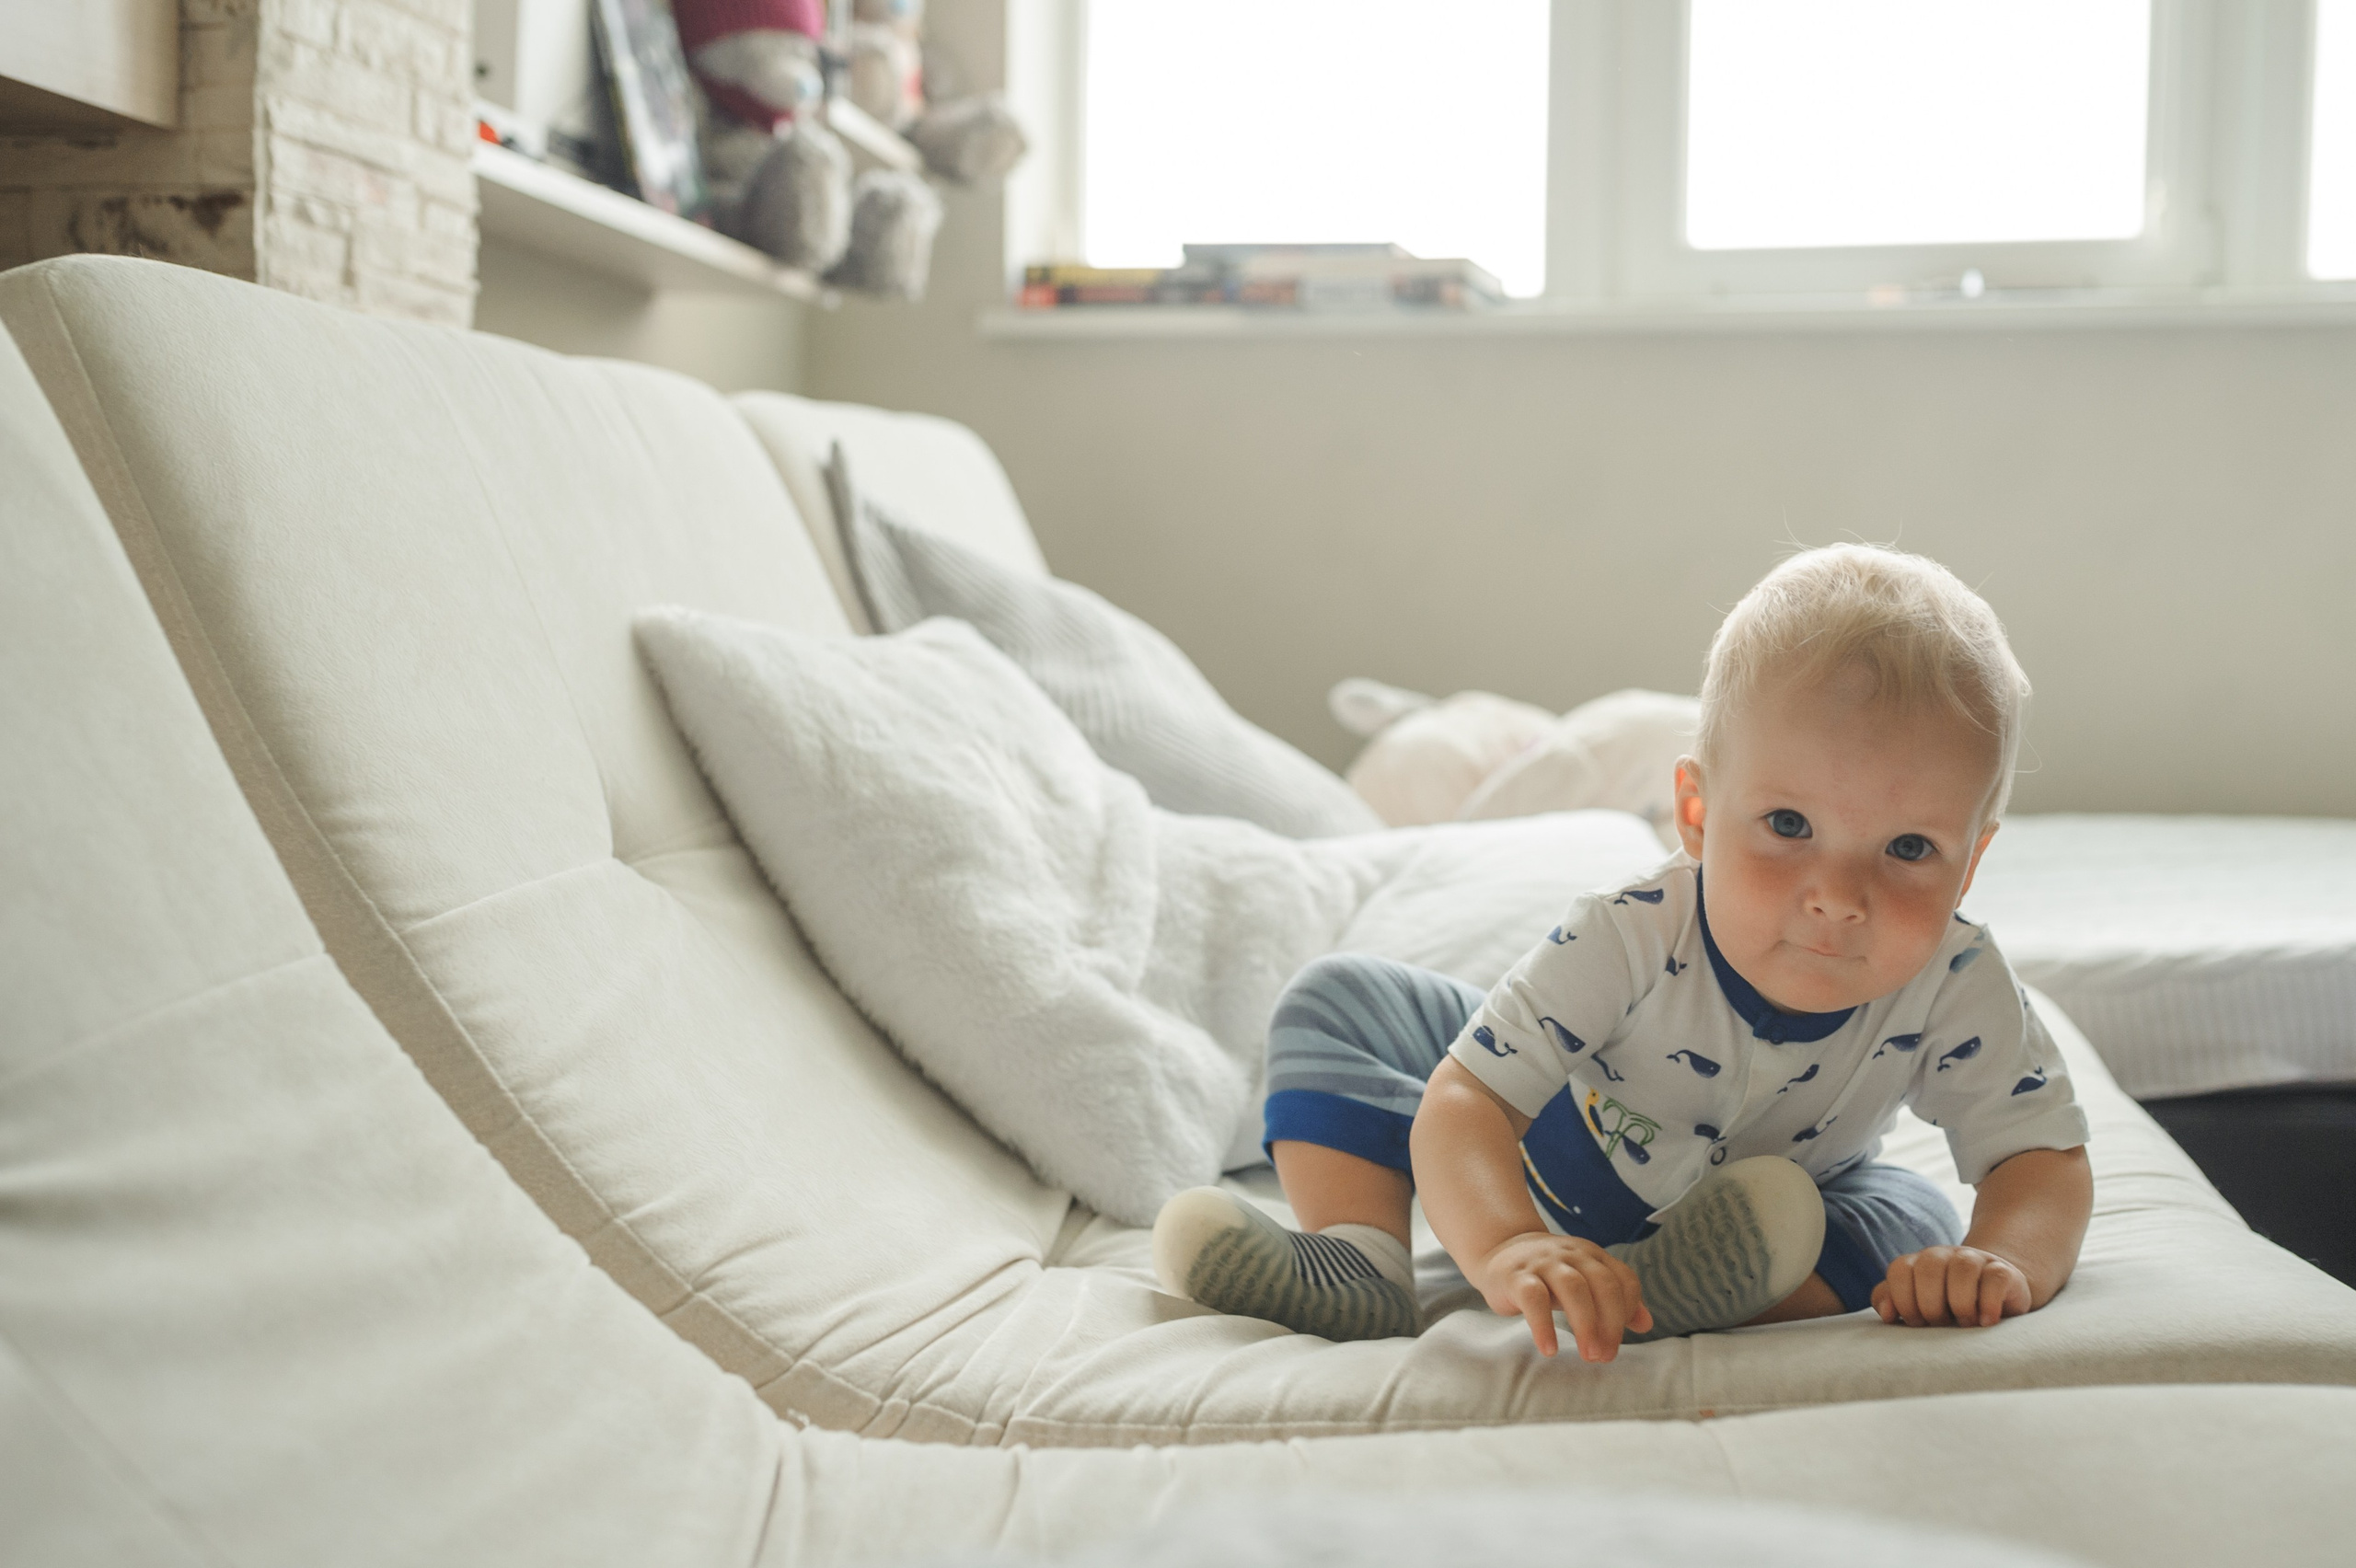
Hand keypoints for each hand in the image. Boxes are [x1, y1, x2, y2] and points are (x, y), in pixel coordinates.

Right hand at [1474, 1231, 1651, 1361]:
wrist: (1499, 1249)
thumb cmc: (1549, 1274)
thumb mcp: (1585, 1280)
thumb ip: (1615, 1300)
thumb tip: (1646, 1324)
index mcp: (1592, 1255)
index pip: (1623, 1280)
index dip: (1628, 1310)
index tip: (1618, 1338)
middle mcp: (1572, 1254)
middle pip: (1603, 1284)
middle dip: (1611, 1323)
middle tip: (1606, 1356)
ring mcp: (1543, 1263)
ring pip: (1573, 1287)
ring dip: (1586, 1324)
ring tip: (1589, 1355)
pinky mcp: (1516, 1276)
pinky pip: (1534, 1298)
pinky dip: (1544, 1325)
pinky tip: (1550, 1349)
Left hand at [1872, 1245, 2031, 1327]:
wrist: (1993, 1298)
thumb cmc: (1947, 1307)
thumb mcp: (1918, 1306)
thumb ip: (1892, 1302)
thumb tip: (1887, 1314)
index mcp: (1918, 1263)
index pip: (1899, 1270)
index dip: (1903, 1300)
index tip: (1916, 1323)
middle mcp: (1944, 1255)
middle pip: (1929, 1267)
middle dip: (1930, 1305)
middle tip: (1941, 1325)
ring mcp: (1975, 1259)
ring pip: (1963, 1267)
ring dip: (1961, 1303)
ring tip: (1965, 1324)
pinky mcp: (2003, 1271)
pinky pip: (1995, 1278)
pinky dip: (1989, 1303)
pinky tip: (1986, 1322)